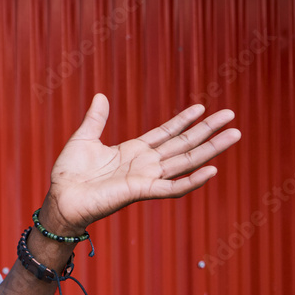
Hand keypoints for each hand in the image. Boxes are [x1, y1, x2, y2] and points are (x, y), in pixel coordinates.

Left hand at [43, 93, 240, 233]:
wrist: (61, 199)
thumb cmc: (69, 174)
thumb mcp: (84, 139)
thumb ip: (96, 119)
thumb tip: (100, 96)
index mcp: (133, 151)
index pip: (166, 133)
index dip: (183, 120)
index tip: (202, 108)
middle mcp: (145, 164)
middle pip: (183, 144)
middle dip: (207, 130)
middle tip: (231, 115)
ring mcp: (146, 178)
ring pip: (186, 162)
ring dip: (211, 149)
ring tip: (234, 135)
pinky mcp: (142, 192)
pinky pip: (173, 188)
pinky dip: (193, 181)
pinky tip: (212, 170)